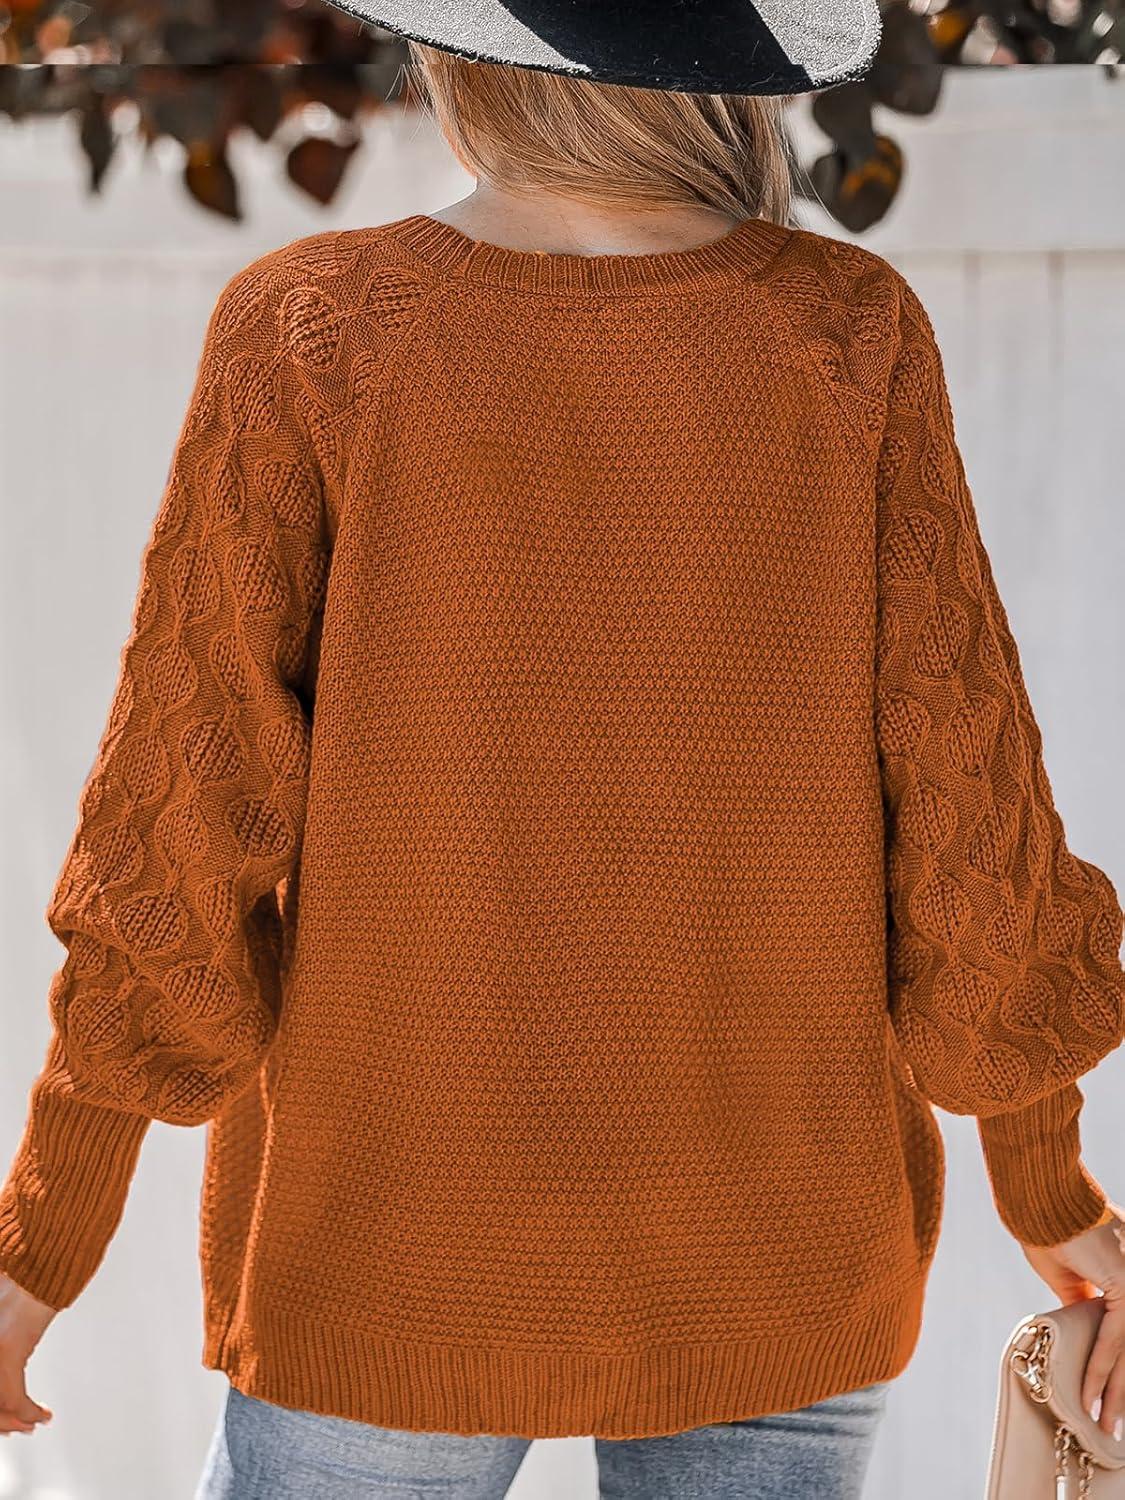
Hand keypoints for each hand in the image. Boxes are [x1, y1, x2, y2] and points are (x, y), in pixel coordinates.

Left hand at [0, 1272, 56, 1435]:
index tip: (4, 1420)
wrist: (35, 1262)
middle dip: (2, 1421)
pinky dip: (30, 1410)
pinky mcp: (7, 1351)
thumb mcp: (1, 1320)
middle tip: (18, 1428)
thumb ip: (1, 1343)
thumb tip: (3, 1374)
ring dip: (16, 1419)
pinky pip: (15, 1395)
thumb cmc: (19, 1282)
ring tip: (31, 1423)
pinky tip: (41, 1413)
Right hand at [1019, 1200, 1124, 1445]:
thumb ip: (1080, 1299)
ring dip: (1116, 1391)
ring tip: (1104, 1424)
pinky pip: (1115, 1338)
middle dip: (1123, 1391)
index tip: (1112, 1401)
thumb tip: (1081, 1325)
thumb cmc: (1046, 1225)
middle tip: (1114, 1427)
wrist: (1039, 1197)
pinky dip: (1101, 1368)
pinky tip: (1089, 1395)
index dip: (1119, 1370)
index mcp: (1124, 1274)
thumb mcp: (1066, 1275)